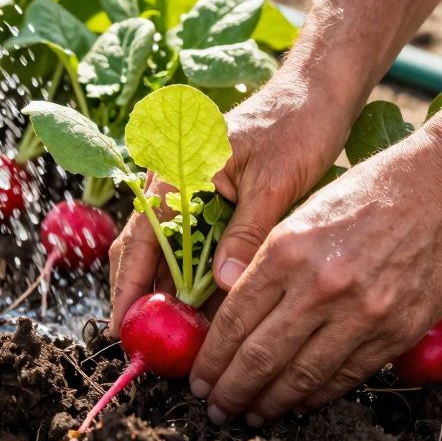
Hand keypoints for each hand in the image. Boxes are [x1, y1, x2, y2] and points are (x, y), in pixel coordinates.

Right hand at [106, 66, 359, 336]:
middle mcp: (172, 182)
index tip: (124, 330)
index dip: (127, 288)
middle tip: (155, 347)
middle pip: (143, 250)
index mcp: (176, 170)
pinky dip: (197, 278)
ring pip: (166, 253)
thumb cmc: (297, 126)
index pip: (139, 239)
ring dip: (172, 293)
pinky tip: (210, 311)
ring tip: (183, 340)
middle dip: (145, 299)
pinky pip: (192, 247)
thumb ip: (247, 233)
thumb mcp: (274, 182)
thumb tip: (226, 287)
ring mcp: (188, 192)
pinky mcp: (209, 201)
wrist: (317, 92)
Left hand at [188, 129, 441, 425]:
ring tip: (250, 415)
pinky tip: (297, 403)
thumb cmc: (373, 190)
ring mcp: (362, 312)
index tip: (199, 377)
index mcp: (288, 248)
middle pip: (260, 356)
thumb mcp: (306, 212)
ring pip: (301, 377)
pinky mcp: (397, 331)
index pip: (235, 319)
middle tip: (215, 408)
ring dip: (269, 403)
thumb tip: (231, 311)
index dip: (212, 357)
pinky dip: (316, 396)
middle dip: (231, 390)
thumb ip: (270, 261)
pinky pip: (345, 376)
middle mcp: (320, 285)